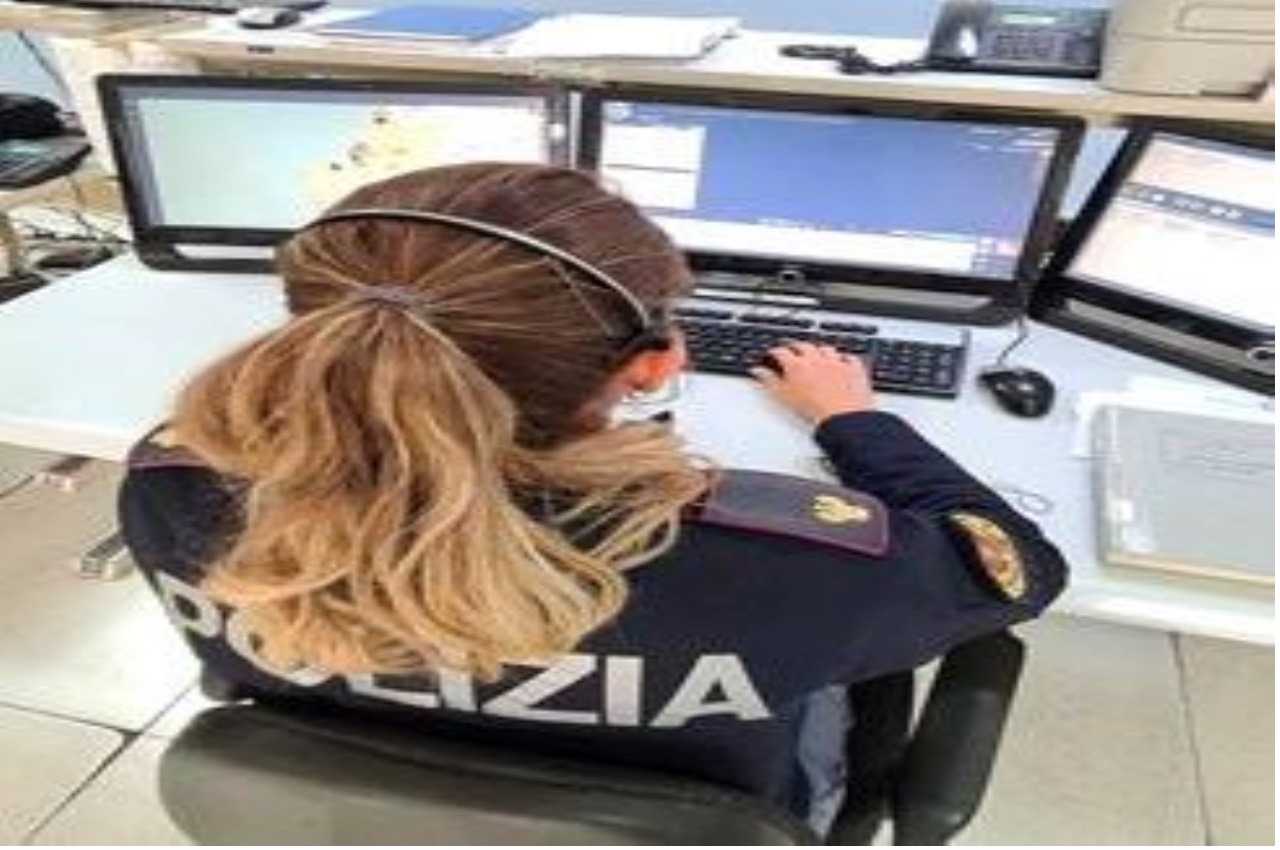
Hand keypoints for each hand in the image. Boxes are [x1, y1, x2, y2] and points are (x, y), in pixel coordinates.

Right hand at [749, 341, 875, 424]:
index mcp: (797, 365)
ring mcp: (836, 362)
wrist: (843, 416)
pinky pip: (849, 357)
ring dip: (819, 349)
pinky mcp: (853, 369)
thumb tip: (758, 372)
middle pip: (803, 345)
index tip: (772, 354)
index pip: (781, 352)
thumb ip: (769, 381)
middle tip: (791, 349)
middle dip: (795, 346)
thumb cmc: (814, 409)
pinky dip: (844, 358)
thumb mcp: (784, 397)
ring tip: (816, 352)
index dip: (774, 352)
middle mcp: (816, 359)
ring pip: (826, 348)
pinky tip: (842, 360)